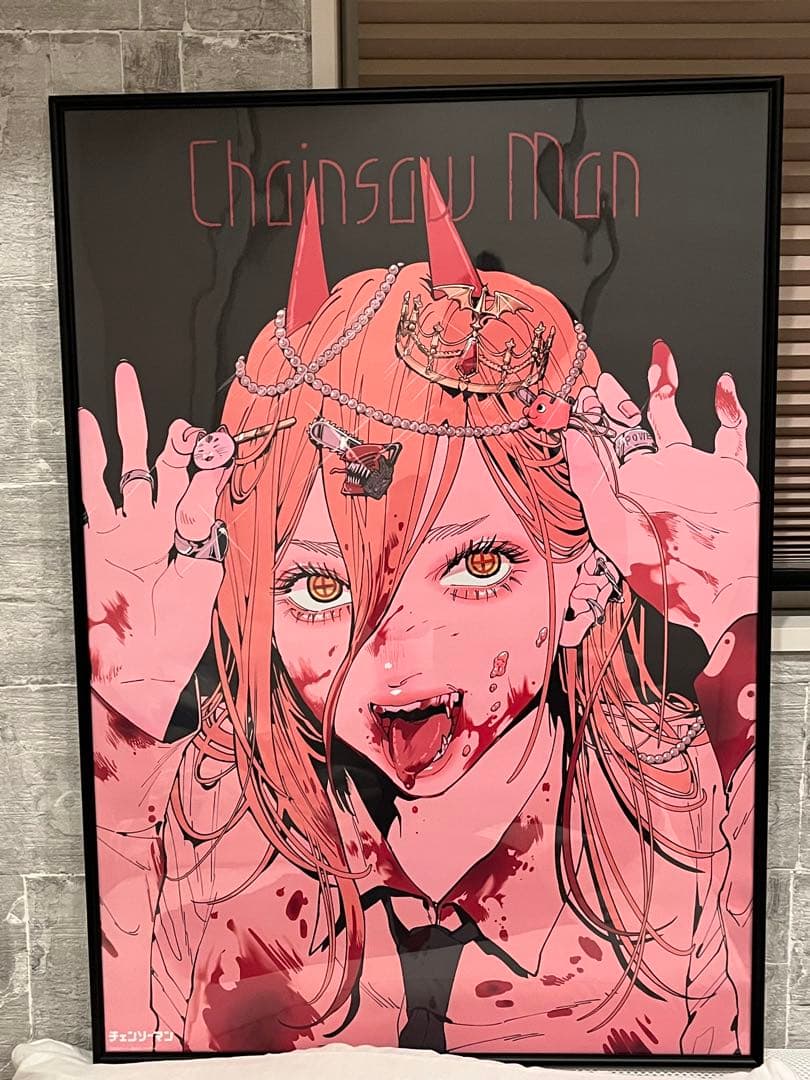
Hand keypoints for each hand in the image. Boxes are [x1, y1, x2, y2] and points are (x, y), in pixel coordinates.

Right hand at [80, 362, 229, 738]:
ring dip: (127, 427)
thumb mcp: (201, 583)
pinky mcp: (96, 537)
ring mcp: (126, 529)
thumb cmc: (175, 640)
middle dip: (174, 436)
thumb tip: (212, 489)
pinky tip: (84, 424)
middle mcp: (160, 525)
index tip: (221, 441)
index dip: (210, 462)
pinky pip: (91, 489)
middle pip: (167, 465)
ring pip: (127, 466)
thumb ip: (204, 535)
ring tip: (125, 385)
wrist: (139, 673)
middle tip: (180, 411)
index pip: (202, 485)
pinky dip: (87, 456)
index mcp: (192, 536)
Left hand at [563, 340, 758, 652]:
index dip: (588, 419)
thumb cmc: (662, 572)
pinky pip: (729, 432)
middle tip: (603, 380)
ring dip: (664, 390)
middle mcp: (652, 478)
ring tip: (657, 364)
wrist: (719, 591)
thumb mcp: (612, 526)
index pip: (598, 446)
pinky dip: (728, 406)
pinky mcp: (725, 472)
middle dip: (615, 402)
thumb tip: (569, 435)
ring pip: (672, 420)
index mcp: (621, 492)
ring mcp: (688, 472)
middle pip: (628, 427)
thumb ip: (588, 478)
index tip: (577, 395)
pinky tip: (720, 385)